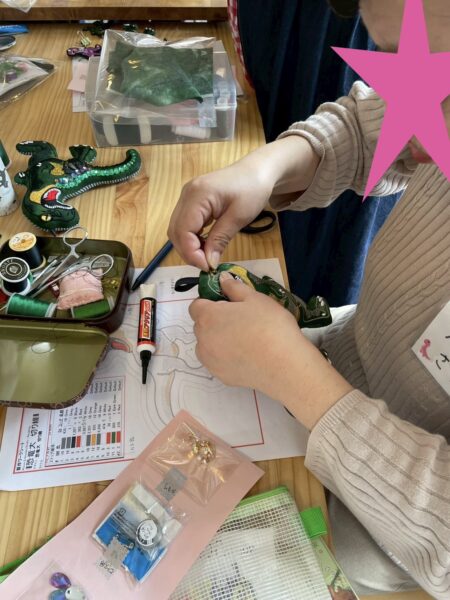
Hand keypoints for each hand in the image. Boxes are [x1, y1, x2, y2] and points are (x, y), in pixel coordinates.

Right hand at [168, 136, 319, 270]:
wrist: (257, 171)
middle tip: (208, 264)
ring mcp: (187, 197)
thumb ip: (220, 239)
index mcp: (197, 195)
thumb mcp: (239, 217)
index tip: (207, 266)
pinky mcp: (191, 201)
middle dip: (188, 252)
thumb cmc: (252, 190)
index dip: (191, 252)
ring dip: (189, 246)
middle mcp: (186, 194)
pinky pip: (184, 224)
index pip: (183, 230)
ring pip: (177, 229)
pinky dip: (192, 238)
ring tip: (208, 256)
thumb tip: (208, 263)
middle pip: (175, 231)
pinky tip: (206, 244)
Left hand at [189, 273, 352, 428]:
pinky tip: (246, 356)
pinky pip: (217, 361)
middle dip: (215, 321)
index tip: (228, 304)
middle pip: (201, 326)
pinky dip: (226, 357)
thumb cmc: (270, 326)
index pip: (196, 306)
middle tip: (240, 321)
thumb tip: (222, 279)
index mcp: (207, 317)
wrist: (285, 365)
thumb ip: (233, 287)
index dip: (210, 302)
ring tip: (244, 340)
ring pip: (208, 345)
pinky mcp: (220, 376)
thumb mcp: (255, 299)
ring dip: (218, 339)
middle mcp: (202, 340)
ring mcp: (209, 361)